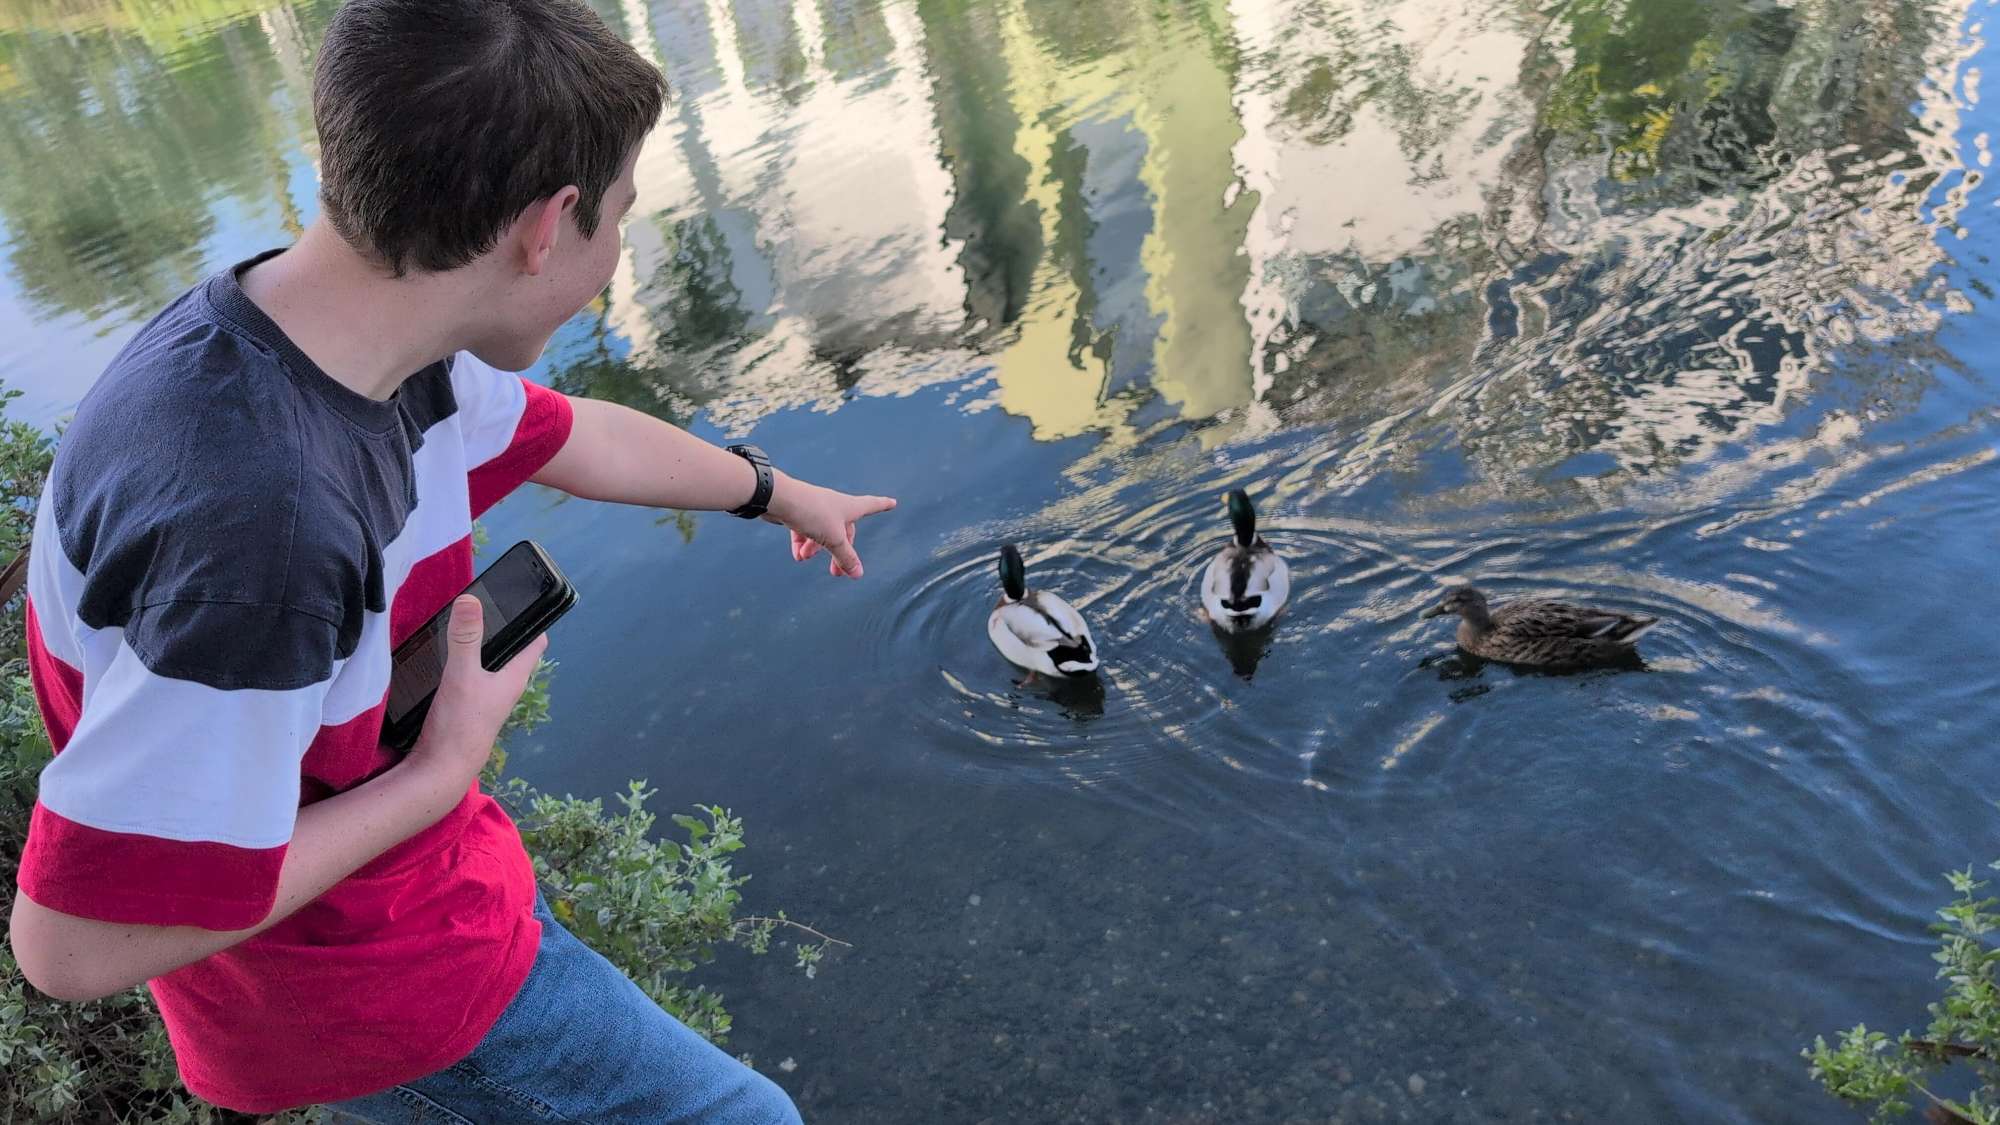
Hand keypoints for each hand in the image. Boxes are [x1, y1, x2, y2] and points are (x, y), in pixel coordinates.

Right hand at [404, 596, 546, 792]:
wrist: (441, 770)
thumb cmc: (459, 724)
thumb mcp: (461, 674)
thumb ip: (465, 638)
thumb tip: (470, 601)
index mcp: (515, 678)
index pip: (535, 642)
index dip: (532, 619)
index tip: (521, 597)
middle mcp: (506, 688)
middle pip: (511, 651)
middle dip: (501, 629)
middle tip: (483, 603)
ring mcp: (487, 699)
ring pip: (490, 664)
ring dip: (480, 646)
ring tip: (461, 624)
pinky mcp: (468, 708)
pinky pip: (471, 677)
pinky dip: (463, 663)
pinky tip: (443, 657)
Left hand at [764, 472, 896, 578]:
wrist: (779, 498)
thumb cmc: (813, 513)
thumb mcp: (833, 539)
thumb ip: (845, 557)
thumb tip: (859, 574)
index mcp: (849, 507)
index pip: (872, 505)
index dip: (882, 505)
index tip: (892, 502)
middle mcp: (835, 506)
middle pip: (843, 531)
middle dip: (840, 552)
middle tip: (836, 573)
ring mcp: (817, 508)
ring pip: (822, 532)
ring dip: (816, 548)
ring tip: (805, 558)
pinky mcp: (800, 512)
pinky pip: (805, 530)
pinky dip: (802, 543)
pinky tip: (797, 555)